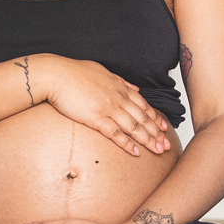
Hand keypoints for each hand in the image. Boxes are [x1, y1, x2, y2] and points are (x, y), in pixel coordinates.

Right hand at [33, 55, 171, 155]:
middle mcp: (118, 98)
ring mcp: (108, 108)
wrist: (57, 75)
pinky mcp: (96, 118)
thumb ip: (120, 81)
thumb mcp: (102, 71)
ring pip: (134, 127)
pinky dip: (128, 144)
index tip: (164, 127)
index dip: (155, 117)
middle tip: (166, 145)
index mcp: (120, 87)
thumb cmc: (75, 73)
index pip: (143, 104)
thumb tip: (133, 87)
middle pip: (142, 117)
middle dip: (156, 133)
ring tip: (158, 151)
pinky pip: (116, 133)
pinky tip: (136, 152)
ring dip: (148, 140)